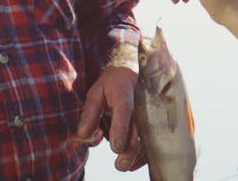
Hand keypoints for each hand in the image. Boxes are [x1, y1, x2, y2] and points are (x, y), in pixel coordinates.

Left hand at [76, 56, 146, 171]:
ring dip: (138, 154)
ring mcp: (151, 110)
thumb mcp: (97, 92)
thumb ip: (90, 113)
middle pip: (139, 127)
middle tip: (120, 165)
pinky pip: (153, 138)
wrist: (134, 69)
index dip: (120, 129)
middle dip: (130, 149)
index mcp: (124, 91)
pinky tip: (134, 163)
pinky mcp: (155, 119)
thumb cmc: (112, 83)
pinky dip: (145, 153)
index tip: (116, 147)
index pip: (124, 110)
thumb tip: (82, 136)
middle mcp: (141, 101)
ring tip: (125, 166)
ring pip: (149, 135)